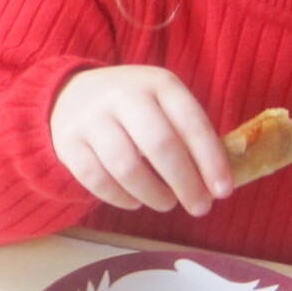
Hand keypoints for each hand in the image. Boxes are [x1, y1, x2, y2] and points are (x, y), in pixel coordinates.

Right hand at [49, 65, 230, 215]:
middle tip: (199, 207)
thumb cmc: (134, 108)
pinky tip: (135, 201)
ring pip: (127, 167)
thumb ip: (190, 135)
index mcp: (158, 83)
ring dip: (154, 194)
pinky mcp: (68, 142)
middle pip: (160, 145)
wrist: (71, 94)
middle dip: (185, 183)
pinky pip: (97, 180)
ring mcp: (92, 118)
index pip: (191, 122)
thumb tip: (217, 184)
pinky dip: (121, 199)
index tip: (224, 191)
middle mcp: (124, 95)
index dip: (211, 160)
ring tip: (165, 202)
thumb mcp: (164, 104)